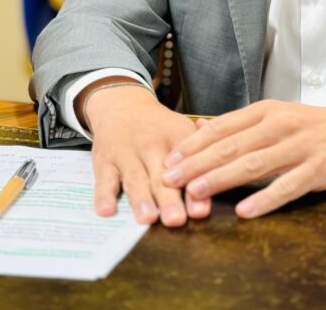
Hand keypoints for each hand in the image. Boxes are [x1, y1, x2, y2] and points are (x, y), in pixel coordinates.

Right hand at [82, 83, 211, 226]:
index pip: (188, 165)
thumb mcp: (182, 130)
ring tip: (147, 218)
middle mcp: (152, 145)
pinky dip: (103, 195)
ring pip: (135, 179)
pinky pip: (104, 180)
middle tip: (176, 220)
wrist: (122, 105)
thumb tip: (222, 177)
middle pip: (161, 176)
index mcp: (176, 137)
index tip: (200, 211)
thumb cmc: (158, 127)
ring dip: (141, 199)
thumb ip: (202, 156)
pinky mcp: (104, 162)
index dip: (194, 190)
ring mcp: (126, 154)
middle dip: (169, 199)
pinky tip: (106, 210)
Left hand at [160, 95, 325, 218]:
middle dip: (198, 163)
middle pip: (232, 146)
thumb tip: (199, 129)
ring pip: (255, 164)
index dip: (194, 144)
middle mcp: (280, 125)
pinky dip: (265, 199)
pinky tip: (245, 211)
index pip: (223, 127)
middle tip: (170, 179)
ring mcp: (300, 146)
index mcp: (267, 111)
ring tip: (197, 193)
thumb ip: (240, 125)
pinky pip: (288, 186)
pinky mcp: (319, 168)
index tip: (169, 159)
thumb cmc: (312, 125)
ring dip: (222, 179)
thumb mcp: (275, 115)